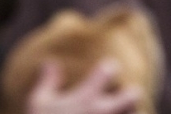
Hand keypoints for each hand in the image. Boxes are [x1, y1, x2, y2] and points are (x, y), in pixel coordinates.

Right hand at [26, 60, 140, 113]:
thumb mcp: (38, 103)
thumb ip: (48, 80)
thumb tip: (51, 62)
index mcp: (85, 98)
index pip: (106, 73)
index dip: (108, 69)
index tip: (107, 70)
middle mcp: (102, 113)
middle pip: (132, 97)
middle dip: (130, 95)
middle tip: (123, 96)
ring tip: (118, 113)